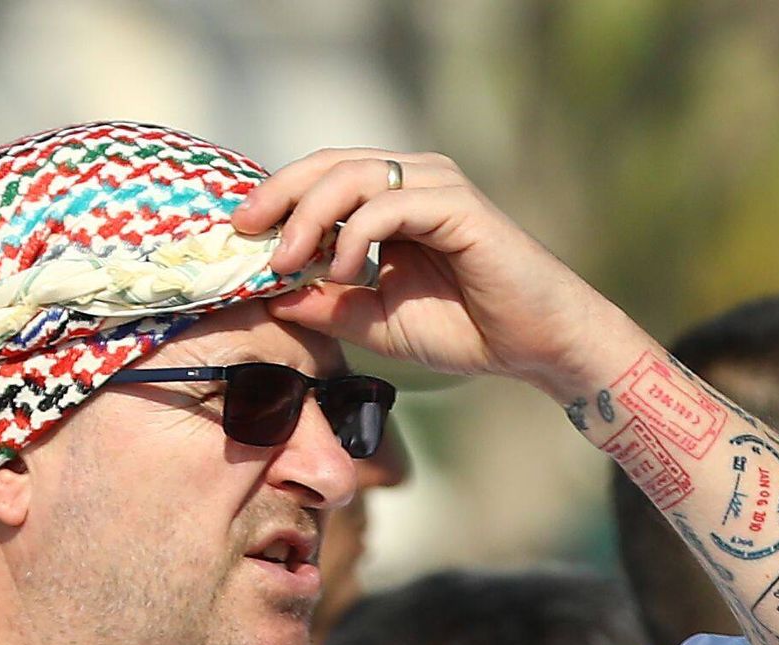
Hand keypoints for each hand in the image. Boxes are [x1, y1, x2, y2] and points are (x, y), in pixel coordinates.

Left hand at [243, 149, 646, 402]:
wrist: (537, 347)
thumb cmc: (468, 331)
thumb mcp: (378, 320)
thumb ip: (329, 303)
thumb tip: (271, 296)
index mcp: (394, 196)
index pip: (322, 177)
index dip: (277, 198)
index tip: (241, 235)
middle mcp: (414, 178)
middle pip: (328, 164)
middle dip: (279, 196)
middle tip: (248, 234)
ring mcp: (436, 185)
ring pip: (351, 176)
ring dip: (310, 218)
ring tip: (291, 263)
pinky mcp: (456, 204)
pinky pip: (388, 204)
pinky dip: (356, 237)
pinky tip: (346, 272)